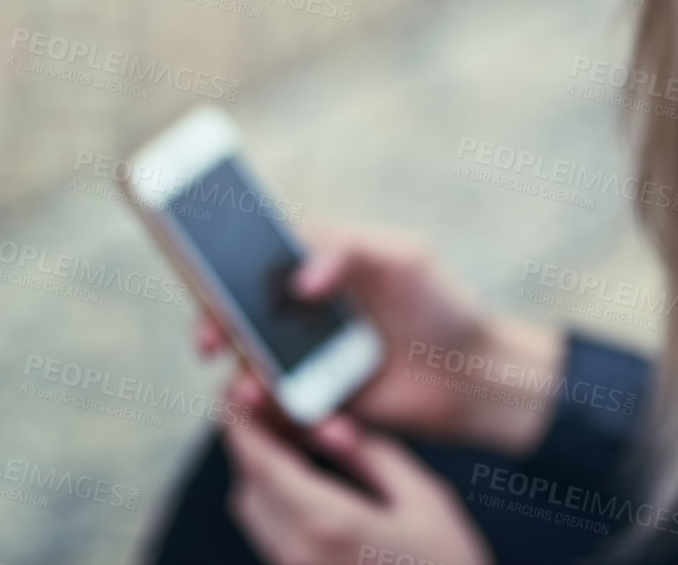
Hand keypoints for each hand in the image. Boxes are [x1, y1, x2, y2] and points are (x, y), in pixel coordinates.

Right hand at [196, 224, 563, 453]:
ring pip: (251, 369)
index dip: (220, 271)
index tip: (206, 287)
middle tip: (211, 345)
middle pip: (238, 316)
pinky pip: (283, 412)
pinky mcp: (316, 401)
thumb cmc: (442, 305)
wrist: (472, 377)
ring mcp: (306, 357)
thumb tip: (297, 279)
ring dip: (246, 383)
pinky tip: (333, 428)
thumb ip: (348, 250)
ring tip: (259, 396)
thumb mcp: (403, 259)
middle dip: (215, 329)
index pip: (252, 260)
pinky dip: (294, 421)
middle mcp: (301, 310)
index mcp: (316, 264)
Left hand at [223, 382, 494, 564]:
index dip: (241, 425)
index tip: (232, 394)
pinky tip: (302, 483)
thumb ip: (372, 455)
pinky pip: (271, 537)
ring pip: (254, 516)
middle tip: (262, 409)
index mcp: (330, 523)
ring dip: (260, 475)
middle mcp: (300, 553)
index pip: (264, 465)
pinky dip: (275, 502)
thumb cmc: (447, 564)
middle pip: (249, 489)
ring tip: (285, 441)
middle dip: (250, 445)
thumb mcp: (424, 498)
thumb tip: (330, 425)